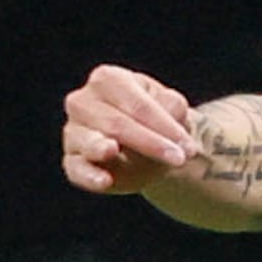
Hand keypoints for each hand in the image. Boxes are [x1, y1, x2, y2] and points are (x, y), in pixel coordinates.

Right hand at [61, 63, 199, 194]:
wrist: (149, 150)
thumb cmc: (158, 121)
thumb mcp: (172, 109)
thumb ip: (172, 106)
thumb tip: (170, 111)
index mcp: (109, 80)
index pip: (137, 104)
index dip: (164, 126)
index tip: (189, 148)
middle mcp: (83, 102)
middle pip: (115, 123)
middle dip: (149, 142)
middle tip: (179, 159)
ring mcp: (73, 131)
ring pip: (89, 141)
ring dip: (103, 150)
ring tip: (113, 151)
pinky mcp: (72, 160)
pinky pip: (76, 169)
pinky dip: (89, 176)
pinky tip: (104, 180)